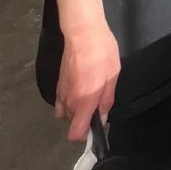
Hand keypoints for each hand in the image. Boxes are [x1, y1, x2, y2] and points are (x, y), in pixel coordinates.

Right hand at [56, 21, 120, 141]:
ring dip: (76, 110)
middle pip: (72, 122)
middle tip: (99, 103)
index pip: (74, 133)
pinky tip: (81, 87)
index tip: (95, 128)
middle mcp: (69, 101)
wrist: (83, 33)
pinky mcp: (58, 83)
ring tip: (90, 95)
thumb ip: (106, 100)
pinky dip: (69, 101)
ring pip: (65, 112)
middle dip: (84, 119)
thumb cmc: (101, 53)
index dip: (85, 136)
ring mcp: (61, 92)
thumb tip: (102, 117)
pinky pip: (61, 102)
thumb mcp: (112, 76)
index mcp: (84, 101)